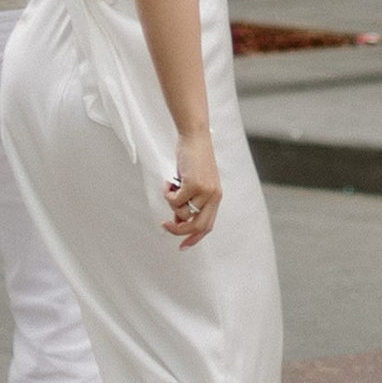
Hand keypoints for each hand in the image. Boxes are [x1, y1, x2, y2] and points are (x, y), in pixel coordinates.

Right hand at [163, 130, 219, 245]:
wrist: (195, 136)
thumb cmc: (193, 158)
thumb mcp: (194, 183)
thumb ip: (190, 202)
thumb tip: (178, 220)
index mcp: (215, 197)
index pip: (207, 226)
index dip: (194, 239)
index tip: (182, 246)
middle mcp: (213, 196)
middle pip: (197, 226)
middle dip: (178, 231)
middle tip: (165, 224)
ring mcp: (204, 191)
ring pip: (182, 213)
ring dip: (171, 204)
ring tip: (171, 187)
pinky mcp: (193, 184)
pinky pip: (175, 200)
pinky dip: (167, 193)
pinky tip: (169, 182)